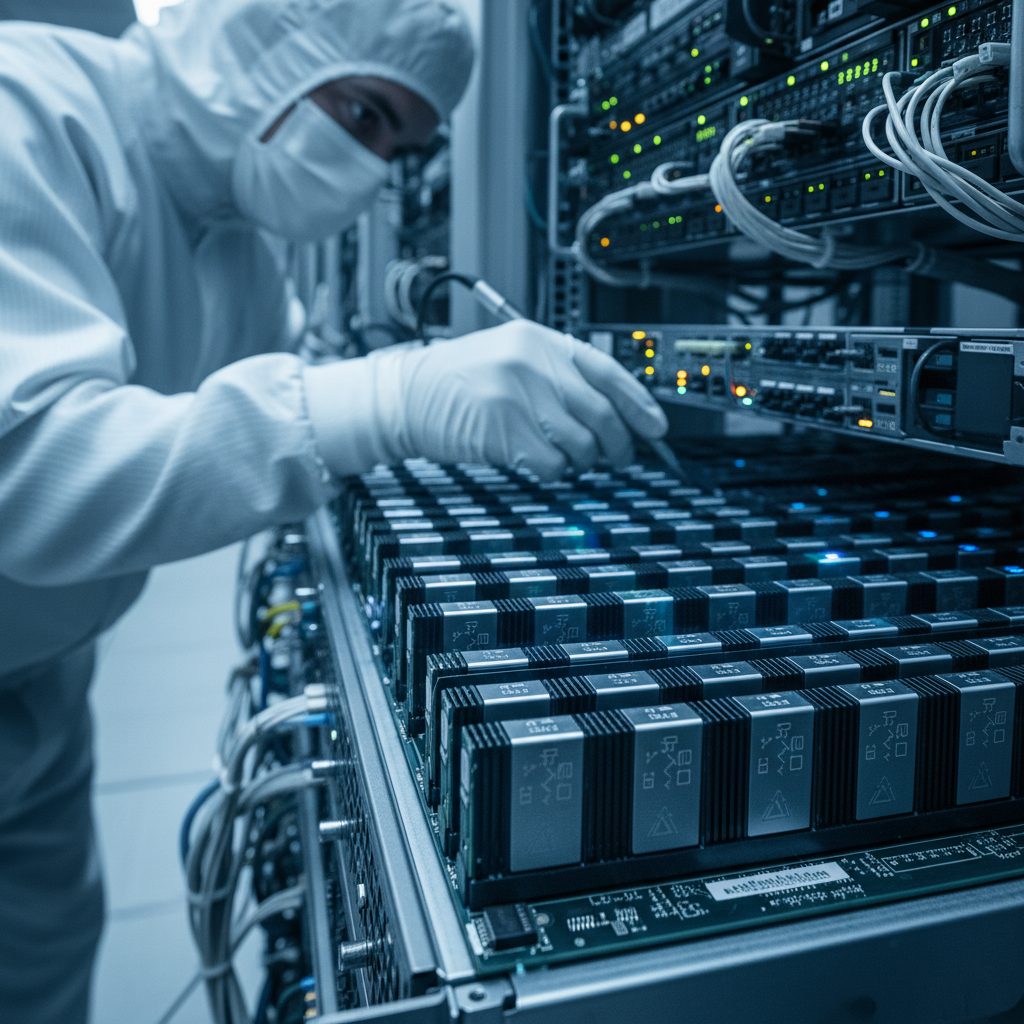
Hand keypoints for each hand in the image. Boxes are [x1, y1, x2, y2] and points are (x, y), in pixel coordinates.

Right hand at [303, 320, 667, 478]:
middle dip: (617, 444)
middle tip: (616, 458)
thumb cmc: (457, 383)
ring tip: (565, 458)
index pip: (606, 370)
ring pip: (581, 443)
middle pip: (601, 412)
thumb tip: (611, 414)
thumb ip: (556, 377)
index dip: (638, 403)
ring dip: (581, 461)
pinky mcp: (503, 429)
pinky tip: (536, 462)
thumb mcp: (510, 359)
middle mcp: (533, 362)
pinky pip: (552, 463)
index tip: (656, 428)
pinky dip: (552, 472)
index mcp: (540, 340)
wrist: (404, 396)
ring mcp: (517, 395)